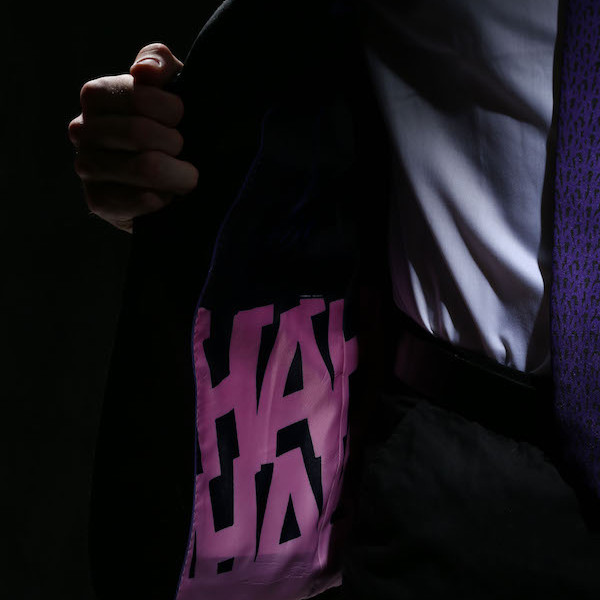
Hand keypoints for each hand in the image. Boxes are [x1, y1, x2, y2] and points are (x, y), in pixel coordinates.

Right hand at [68, 43, 198, 232]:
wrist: (173, 179)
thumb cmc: (173, 126)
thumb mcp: (172, 86)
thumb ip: (159, 62)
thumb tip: (143, 72)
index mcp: (97, 95)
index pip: (137, 95)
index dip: (171, 109)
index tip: (182, 119)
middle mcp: (83, 129)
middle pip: (139, 133)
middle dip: (176, 144)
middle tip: (184, 151)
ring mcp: (86, 167)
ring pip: (144, 167)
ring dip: (177, 174)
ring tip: (185, 175)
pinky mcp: (98, 201)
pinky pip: (140, 200)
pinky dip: (164, 198)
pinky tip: (167, 195)